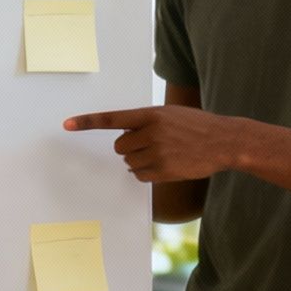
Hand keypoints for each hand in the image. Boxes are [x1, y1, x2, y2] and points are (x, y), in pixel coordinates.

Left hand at [63, 106, 240, 182]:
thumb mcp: (169, 115)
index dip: (87, 122)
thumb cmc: (195, 126)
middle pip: (119, 147)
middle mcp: (151, 132)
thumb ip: (146, 122)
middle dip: (130, 148)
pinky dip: (147, 173)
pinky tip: (165, 165)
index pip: (112, 118)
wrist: (224, 140)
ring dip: (140, 162)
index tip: (66, 124)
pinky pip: (140, 176)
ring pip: (129, 163)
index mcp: (150, 114)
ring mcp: (158, 152)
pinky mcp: (164, 170)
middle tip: (151, 145)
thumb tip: (124, 141)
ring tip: (163, 154)